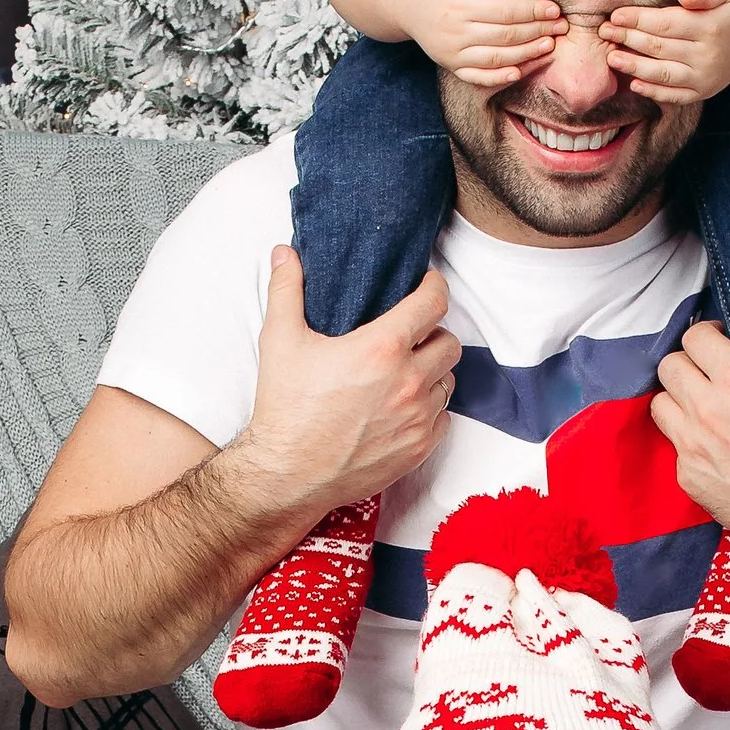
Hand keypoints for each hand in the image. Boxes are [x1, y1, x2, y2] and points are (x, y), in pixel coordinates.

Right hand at [243, 249, 459, 525]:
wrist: (288, 475)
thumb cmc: (285, 410)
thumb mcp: (280, 341)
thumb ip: (286, 290)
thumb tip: (284, 254)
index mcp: (382, 348)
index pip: (434, 303)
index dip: (434, 287)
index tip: (428, 286)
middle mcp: (408, 382)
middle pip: (449, 343)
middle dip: (432, 334)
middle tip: (410, 336)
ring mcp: (418, 418)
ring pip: (448, 381)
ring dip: (432, 373)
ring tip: (404, 373)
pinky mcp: (418, 448)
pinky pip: (443, 418)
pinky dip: (429, 409)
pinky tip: (403, 407)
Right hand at [400, 0, 562, 87]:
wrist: (399, 1)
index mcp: (457, 4)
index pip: (504, 10)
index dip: (532, 11)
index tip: (554, 9)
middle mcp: (454, 32)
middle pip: (505, 35)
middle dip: (537, 31)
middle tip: (561, 27)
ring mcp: (451, 53)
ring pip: (496, 58)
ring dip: (527, 54)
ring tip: (549, 45)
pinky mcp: (450, 65)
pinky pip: (477, 76)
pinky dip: (500, 77)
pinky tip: (520, 71)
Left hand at [605, 0, 729, 101]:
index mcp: (712, 28)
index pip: (666, 24)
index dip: (639, 19)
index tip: (616, 15)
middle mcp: (708, 56)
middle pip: (660, 48)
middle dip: (629, 39)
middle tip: (605, 33)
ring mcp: (704, 79)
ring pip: (662, 73)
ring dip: (634, 67)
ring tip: (611, 58)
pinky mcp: (702, 93)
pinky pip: (673, 95)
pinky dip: (652, 91)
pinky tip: (633, 83)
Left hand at [651, 300, 729, 583]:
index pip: (694, 337)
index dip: (706, 332)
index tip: (721, 340)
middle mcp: (707, 411)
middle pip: (670, 366)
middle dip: (689, 361)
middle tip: (709, 369)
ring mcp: (693, 447)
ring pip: (660, 403)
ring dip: (678, 397)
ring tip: (702, 400)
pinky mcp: (689, 477)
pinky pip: (673, 444)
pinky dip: (686, 437)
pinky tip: (712, 440)